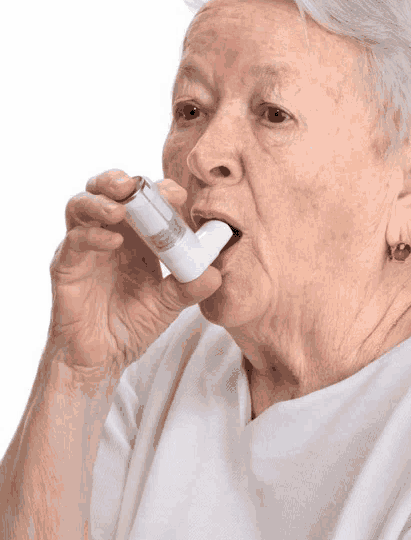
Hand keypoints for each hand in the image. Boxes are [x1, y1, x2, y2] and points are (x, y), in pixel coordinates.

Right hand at [46, 169, 221, 378]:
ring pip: (80, 206)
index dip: (158, 191)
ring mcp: (85, 248)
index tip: (176, 194)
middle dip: (117, 180)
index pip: (143, 201)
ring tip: (120, 207)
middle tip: (134, 184)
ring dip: (100, 200)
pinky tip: (113, 241)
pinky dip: (93, 236)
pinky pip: (74, 242)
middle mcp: (109, 235)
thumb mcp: (167, 305)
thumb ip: (188, 288)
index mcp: (137, 238)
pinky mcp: (67, 267)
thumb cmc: (132, 326)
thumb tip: (215, 275)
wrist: (104, 358)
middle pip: (104, 191)